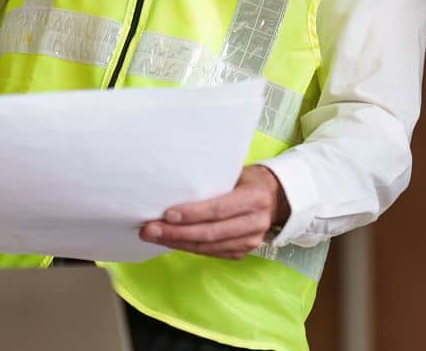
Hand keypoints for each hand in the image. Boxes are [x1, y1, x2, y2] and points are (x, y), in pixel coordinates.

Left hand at [139, 165, 288, 259]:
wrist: (276, 197)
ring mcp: (250, 241)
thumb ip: (213, 180)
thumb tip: (174, 182)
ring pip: (208, 246)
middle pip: (210, 232)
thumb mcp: (236, 172)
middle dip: (176, 233)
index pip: (219, 209)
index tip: (166, 214)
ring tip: (153, 236)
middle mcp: (255, 223)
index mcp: (254, 199)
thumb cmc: (247, 178)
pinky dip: (188, 247)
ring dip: (177, 242)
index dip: (192, 214)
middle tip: (149, 229)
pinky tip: (170, 241)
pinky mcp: (242, 252)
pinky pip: (211, 253)